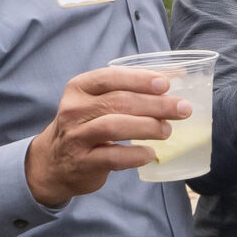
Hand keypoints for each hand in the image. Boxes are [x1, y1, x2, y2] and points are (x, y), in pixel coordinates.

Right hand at [25, 67, 191, 205]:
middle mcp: (74, 110)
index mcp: (80, 88)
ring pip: (114, 126)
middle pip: (119, 102)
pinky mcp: (83, 162)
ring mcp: (76, 136)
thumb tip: (179, 74)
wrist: (53, 162)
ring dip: (147, 126)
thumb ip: (132, 89)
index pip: (110, 77)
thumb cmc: (87, 125)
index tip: (166, 83)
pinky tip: (150, 153)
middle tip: (183, 109)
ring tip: (167, 130)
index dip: (140, 79)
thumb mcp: (99, 102)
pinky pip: (113, 157)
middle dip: (156, 104)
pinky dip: (136, 155)